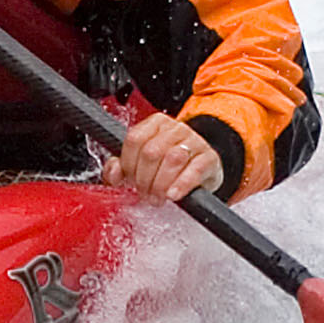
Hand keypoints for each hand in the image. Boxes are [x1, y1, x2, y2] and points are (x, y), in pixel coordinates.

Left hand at [108, 111, 228, 202]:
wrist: (200, 170)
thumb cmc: (167, 167)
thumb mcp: (141, 164)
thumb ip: (121, 167)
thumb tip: (113, 173)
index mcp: (155, 124)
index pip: (134, 139)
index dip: (128, 164)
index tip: (130, 180)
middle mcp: (175, 128)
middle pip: (151, 152)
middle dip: (144, 179)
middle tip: (145, 194)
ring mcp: (195, 141)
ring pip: (172, 159)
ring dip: (161, 184)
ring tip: (158, 197)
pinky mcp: (210, 157)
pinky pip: (195, 169)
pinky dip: (181, 184)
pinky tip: (173, 194)